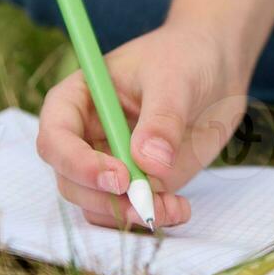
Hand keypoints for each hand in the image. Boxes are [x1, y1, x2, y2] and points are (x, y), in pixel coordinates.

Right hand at [37, 22, 249, 228]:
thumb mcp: (174, 78)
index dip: (78, 163)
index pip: (55, 137)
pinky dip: (150, 217)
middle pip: (70, 180)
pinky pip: (129, 210)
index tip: (118, 177)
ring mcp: (111, 161)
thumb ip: (162, 119)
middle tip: (145, 203)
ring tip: (172, 208)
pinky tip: (180, 209)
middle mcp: (86, 135)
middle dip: (104, 199)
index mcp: (78, 99)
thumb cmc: (185, 56)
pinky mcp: (138, 180)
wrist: (217, 66)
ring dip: (128, 215)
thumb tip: (149, 163)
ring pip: (97, 204)